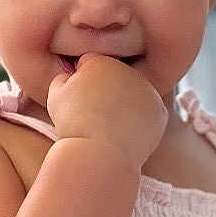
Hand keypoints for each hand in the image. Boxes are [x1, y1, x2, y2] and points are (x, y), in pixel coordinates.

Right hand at [46, 53, 167, 170]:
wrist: (98, 155)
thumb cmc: (73, 126)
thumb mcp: (56, 96)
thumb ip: (64, 78)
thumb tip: (72, 76)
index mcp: (101, 62)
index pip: (90, 64)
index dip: (81, 82)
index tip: (78, 101)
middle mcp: (128, 71)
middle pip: (115, 76)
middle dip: (106, 90)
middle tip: (95, 115)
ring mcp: (147, 90)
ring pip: (133, 93)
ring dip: (123, 103)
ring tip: (109, 125)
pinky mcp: (159, 110)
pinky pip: (147, 111)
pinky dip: (139, 120)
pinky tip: (125, 132)